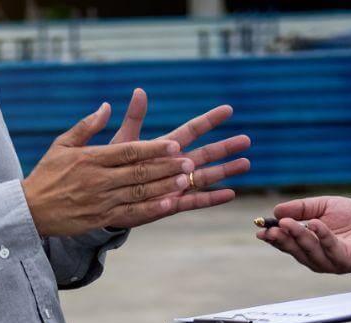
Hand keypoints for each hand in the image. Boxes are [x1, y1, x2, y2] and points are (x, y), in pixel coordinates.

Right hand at [25, 103, 192, 237]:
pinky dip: (150, 208)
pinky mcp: (100, 217)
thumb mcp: (62, 144)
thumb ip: (86, 126)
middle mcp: (98, 179)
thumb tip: (106, 107)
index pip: (128, 151)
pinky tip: (168, 204)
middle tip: (188, 161)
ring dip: (164, 186)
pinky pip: (130, 213)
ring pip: (139, 192)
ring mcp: (101, 200)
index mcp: (91, 159)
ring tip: (185, 179)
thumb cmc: (46, 174)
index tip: (173, 145)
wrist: (29, 210)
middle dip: (166, 166)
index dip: (153, 148)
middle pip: (139, 171)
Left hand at [98, 90, 252, 229]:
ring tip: (246, 163)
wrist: (104, 197)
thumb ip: (134, 119)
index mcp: (166, 147)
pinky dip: (212, 198)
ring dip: (226, 170)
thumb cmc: (112, 167)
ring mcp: (176, 184)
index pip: (192, 130)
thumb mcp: (123, 142)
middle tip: (246, 139)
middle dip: (225, 147)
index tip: (228, 109)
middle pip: (206, 153)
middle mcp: (175, 165)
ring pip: (206, 176)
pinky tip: (231, 194)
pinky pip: (195, 201)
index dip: (209, 120)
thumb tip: (139, 90)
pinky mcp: (172, 204)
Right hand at [257, 196, 350, 274]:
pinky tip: (314, 224)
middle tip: (271, 229)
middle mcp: (317, 258)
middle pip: (295, 251)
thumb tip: (276, 211)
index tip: (260, 230)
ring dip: (298, 237)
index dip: (273, 238)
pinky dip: (322, 236)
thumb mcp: (323, 206)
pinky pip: (332, 249)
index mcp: (309, 246)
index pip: (287, 244)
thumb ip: (301, 208)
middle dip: (282, 239)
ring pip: (310, 252)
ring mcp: (331, 262)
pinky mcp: (347, 261)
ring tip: (288, 223)